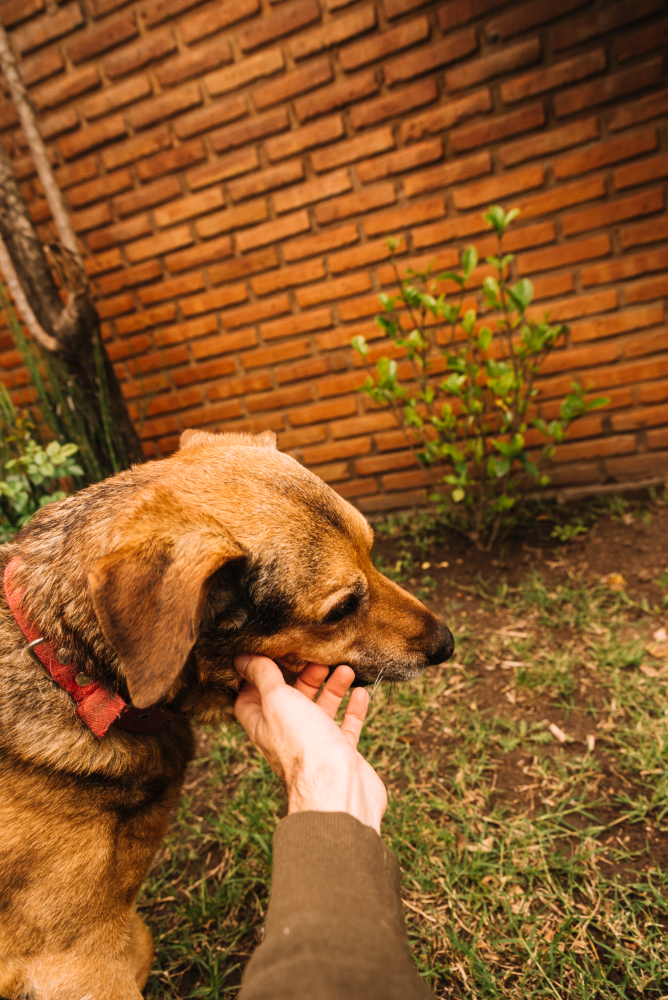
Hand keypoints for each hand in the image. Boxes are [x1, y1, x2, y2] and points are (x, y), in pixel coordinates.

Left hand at [233, 655, 386, 833]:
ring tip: (345, 669)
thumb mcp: (277, 700)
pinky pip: (346, 725)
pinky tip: (360, 692)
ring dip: (332, 687)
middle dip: (303, 676)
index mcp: (264, 725)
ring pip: (321, 709)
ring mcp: (315, 744)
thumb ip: (262, 677)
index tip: (269, 654)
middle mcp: (287, 734)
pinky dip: (353, 708)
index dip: (256, 676)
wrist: (337, 788)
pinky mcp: (340, 752)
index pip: (250, 698)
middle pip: (291, 699)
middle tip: (318, 658)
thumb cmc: (303, 745)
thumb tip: (241, 657)